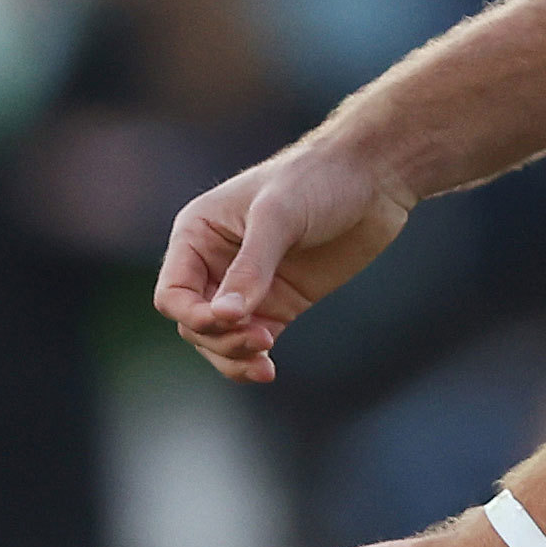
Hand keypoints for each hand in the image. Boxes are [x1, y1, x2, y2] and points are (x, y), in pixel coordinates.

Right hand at [153, 144, 412, 381]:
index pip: (173, 293)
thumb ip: (252, 266)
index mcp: (198, 233)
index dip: (192, 315)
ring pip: (220, 338)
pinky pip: (253, 341)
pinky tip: (268, 370)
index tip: (229, 319)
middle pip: (194, 323)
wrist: (373, 176)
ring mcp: (249, 285)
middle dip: (219, 338)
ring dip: (234, 356)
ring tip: (264, 362)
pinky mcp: (280, 302)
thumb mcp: (279, 215)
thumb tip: (224, 317)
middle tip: (260, 339)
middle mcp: (216, 262)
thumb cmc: (318, 178)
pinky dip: (253, 359)